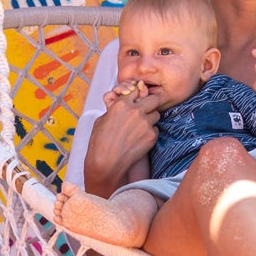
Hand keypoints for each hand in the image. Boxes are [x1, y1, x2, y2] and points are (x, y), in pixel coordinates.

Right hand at [82, 82, 158, 196]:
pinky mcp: (152, 136)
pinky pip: (156, 129)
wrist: (106, 163)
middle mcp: (136, 111)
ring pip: (156, 115)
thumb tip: (121, 106)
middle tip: (146, 110)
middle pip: (154, 99)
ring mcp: (146, 124)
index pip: (136, 91)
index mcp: (121, 104)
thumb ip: (114, 109)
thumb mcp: (102, 119)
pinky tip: (140, 139)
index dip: (137, 97)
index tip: (137, 101)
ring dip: (151, 118)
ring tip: (141, 128)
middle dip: (151, 104)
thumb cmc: (99, 142)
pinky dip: (150, 132)